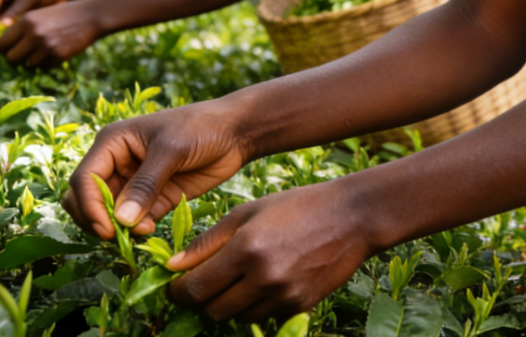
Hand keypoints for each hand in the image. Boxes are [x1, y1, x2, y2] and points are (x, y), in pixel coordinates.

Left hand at [0, 1, 101, 67]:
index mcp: (25, 22)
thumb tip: (4, 50)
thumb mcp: (38, 15)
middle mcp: (33, 34)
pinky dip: (45, 63)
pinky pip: (43, 67)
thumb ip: (20, 29)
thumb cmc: (61, 15)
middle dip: (15, 58)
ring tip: (40, 52)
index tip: (8, 49)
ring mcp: (46, 46)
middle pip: (11, 58)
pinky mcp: (59, 56)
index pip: (0, 44)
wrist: (90, 16)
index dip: (3, 49)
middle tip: (22, 54)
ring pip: (27, 65)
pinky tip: (52, 53)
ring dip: (31, 61)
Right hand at [63, 101, 250, 238]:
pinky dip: (136, 230)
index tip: (107, 229)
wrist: (235, 132)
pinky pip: (135, 221)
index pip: (84, 179)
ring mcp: (135, 184)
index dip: (89, 206)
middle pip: (87, 200)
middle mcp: (117, 164)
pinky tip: (150, 231)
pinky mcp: (154, 200)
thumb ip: (146, 184)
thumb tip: (121, 220)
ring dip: (118, 229)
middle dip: (96, 220)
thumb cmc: (201, 127)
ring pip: (110, 214)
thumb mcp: (171, 150)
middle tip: (117, 236)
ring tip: (142, 232)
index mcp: (112, 143)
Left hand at [167, 178, 380, 322]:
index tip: (178, 284)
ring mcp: (283, 295)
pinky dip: (256, 305)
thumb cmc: (297, 206)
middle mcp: (263, 277)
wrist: (353, 217)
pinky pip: (264, 317)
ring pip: (237, 318)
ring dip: (229, 304)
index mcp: (245, 249)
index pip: (194, 289)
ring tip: (240, 279)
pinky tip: (266, 282)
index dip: (178, 291)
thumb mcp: (248, 212)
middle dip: (202, 301)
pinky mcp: (299, 306)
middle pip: (212, 311)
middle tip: (207, 283)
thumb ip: (208, 241)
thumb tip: (172, 266)